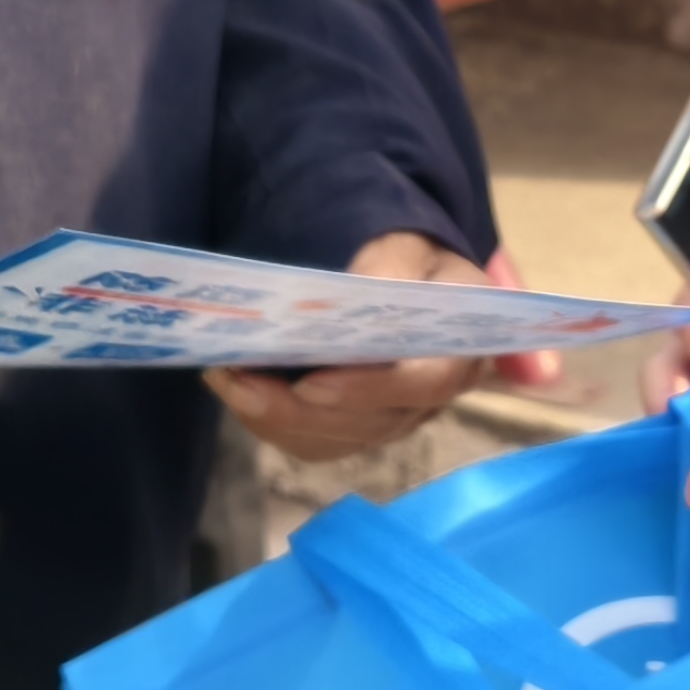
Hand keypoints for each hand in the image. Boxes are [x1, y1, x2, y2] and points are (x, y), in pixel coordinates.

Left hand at [209, 234, 554, 465]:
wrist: (401, 277)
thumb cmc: (407, 259)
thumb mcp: (407, 245)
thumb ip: (390, 266)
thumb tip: (359, 292)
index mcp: (463, 347)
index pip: (428, 382)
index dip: (369, 389)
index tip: (310, 383)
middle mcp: (433, 397)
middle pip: (370, 422)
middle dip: (298, 408)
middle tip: (239, 378)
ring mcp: (394, 420)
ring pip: (334, 439)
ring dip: (273, 416)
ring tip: (226, 377)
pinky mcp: (357, 432)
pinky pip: (313, 444)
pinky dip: (269, 422)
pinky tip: (236, 388)